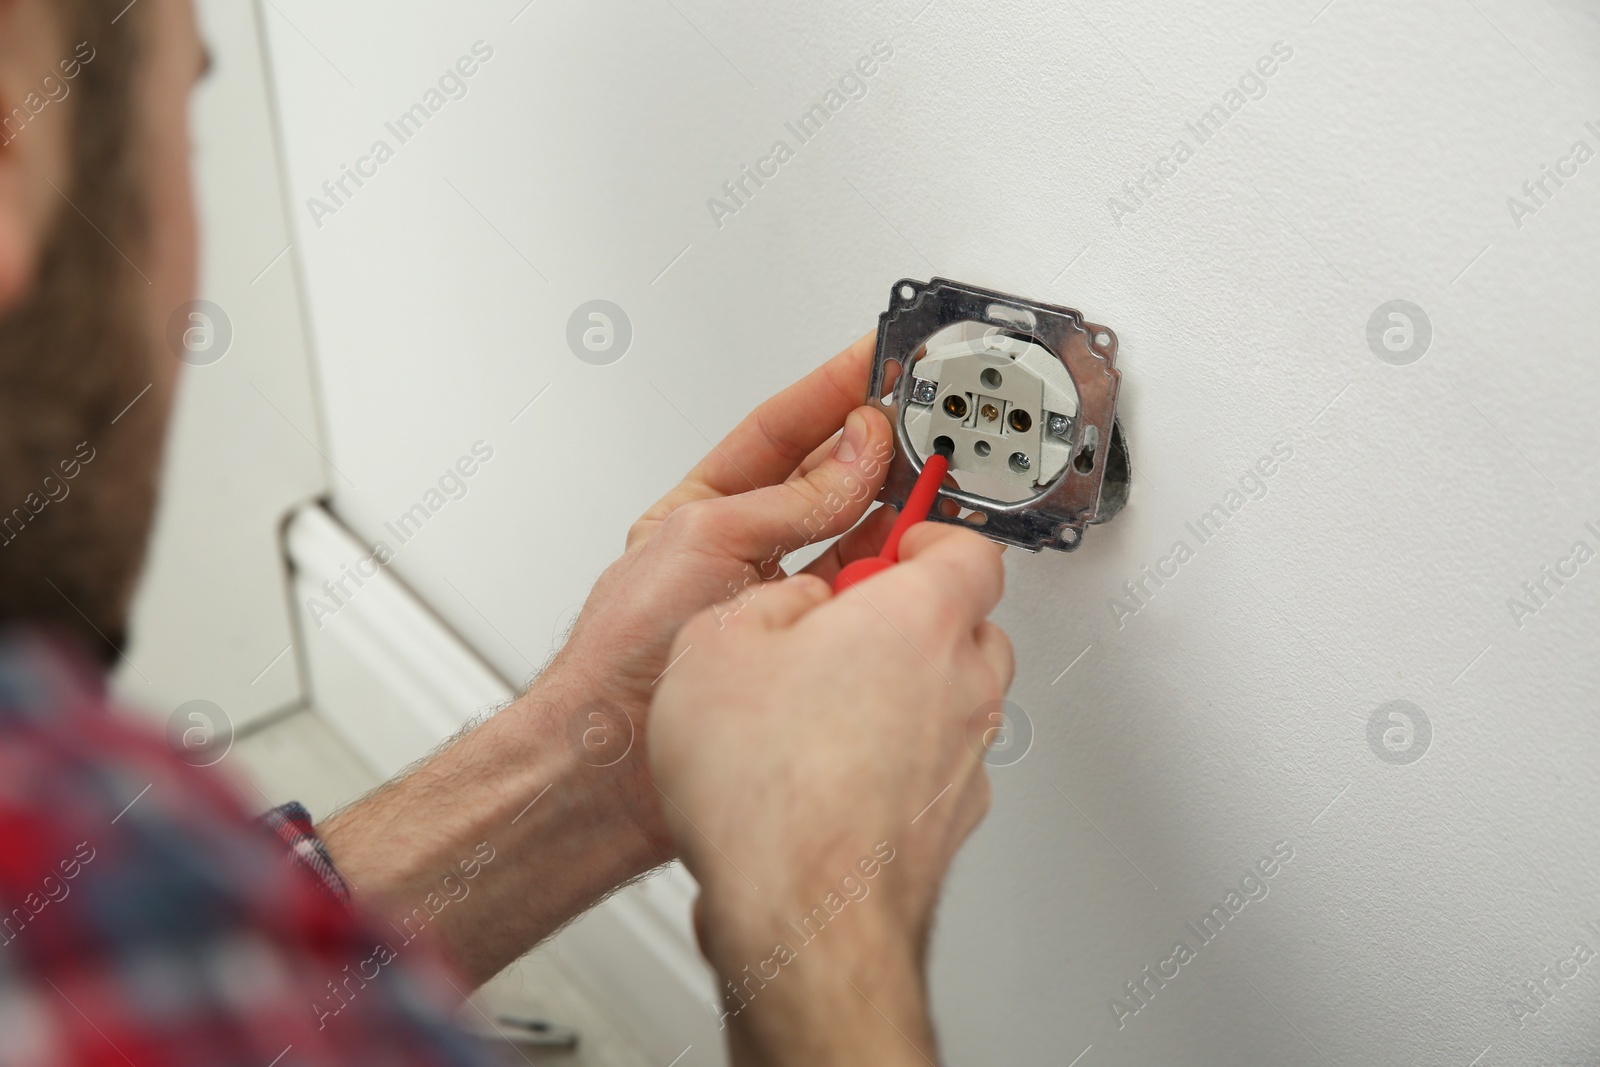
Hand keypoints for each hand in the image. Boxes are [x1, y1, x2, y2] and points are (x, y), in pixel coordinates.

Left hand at [547, 333, 902, 856]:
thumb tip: (853, 451)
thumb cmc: (622, 656)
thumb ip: (789, 500)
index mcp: (707, 509)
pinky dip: (893, 573)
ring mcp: (779, 599)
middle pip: (825, 481)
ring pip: (852, 537)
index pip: (780, 431)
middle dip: (876, 446)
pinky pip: (861, 596)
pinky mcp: (806, 646)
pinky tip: (913, 554)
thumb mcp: (708, 544)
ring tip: (932, 479)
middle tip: (925, 419)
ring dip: (894, 507)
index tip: (878, 359)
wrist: (612, 763)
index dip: (830, 392)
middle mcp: (746, 550)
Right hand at [648, 524, 1013, 1066]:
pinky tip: (827, 776)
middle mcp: (961, 685)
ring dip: (907, 689)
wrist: (799, 912)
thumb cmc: (767, 788)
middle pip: (968, 621)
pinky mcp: (946, 823)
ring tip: (823, 705)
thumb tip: (787, 604)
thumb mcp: (715, 643)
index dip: (923, 534)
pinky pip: (934, 766)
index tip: (889, 536)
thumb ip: (766, 599)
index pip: (967, 546)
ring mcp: (963, 760)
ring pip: (955, 698)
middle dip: (912, 614)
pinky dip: (898, 759)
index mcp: (919, 618)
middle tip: (845, 621)